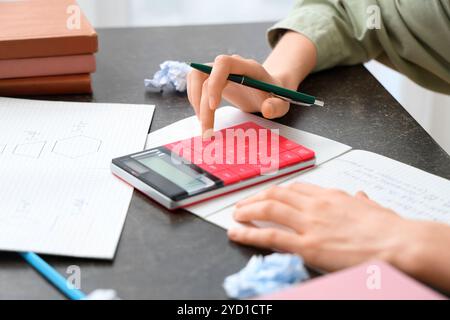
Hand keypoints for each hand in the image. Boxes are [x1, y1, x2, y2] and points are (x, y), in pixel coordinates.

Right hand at [187, 55, 289, 136]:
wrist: (269, 90)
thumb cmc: (275, 96)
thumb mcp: (282, 103)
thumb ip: (276, 106)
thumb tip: (267, 110)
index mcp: (247, 67)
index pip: (223, 64)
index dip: (214, 82)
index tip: (213, 106)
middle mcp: (230, 65)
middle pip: (205, 75)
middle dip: (202, 105)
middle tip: (207, 131)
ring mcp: (219, 70)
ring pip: (195, 77)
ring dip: (194, 101)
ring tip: (204, 124)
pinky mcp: (212, 78)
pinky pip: (195, 82)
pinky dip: (194, 99)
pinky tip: (203, 115)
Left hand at [228, 183, 420, 272]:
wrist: (399, 243)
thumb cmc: (389, 229)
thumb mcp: (374, 208)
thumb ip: (360, 202)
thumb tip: (359, 196)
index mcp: (330, 196)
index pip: (295, 188)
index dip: (276, 191)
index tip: (267, 195)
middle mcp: (315, 205)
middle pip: (276, 194)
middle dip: (256, 197)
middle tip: (243, 204)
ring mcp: (309, 224)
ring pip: (268, 209)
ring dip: (247, 211)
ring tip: (236, 215)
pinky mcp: (306, 245)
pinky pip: (270, 236)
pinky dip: (249, 233)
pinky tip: (236, 232)